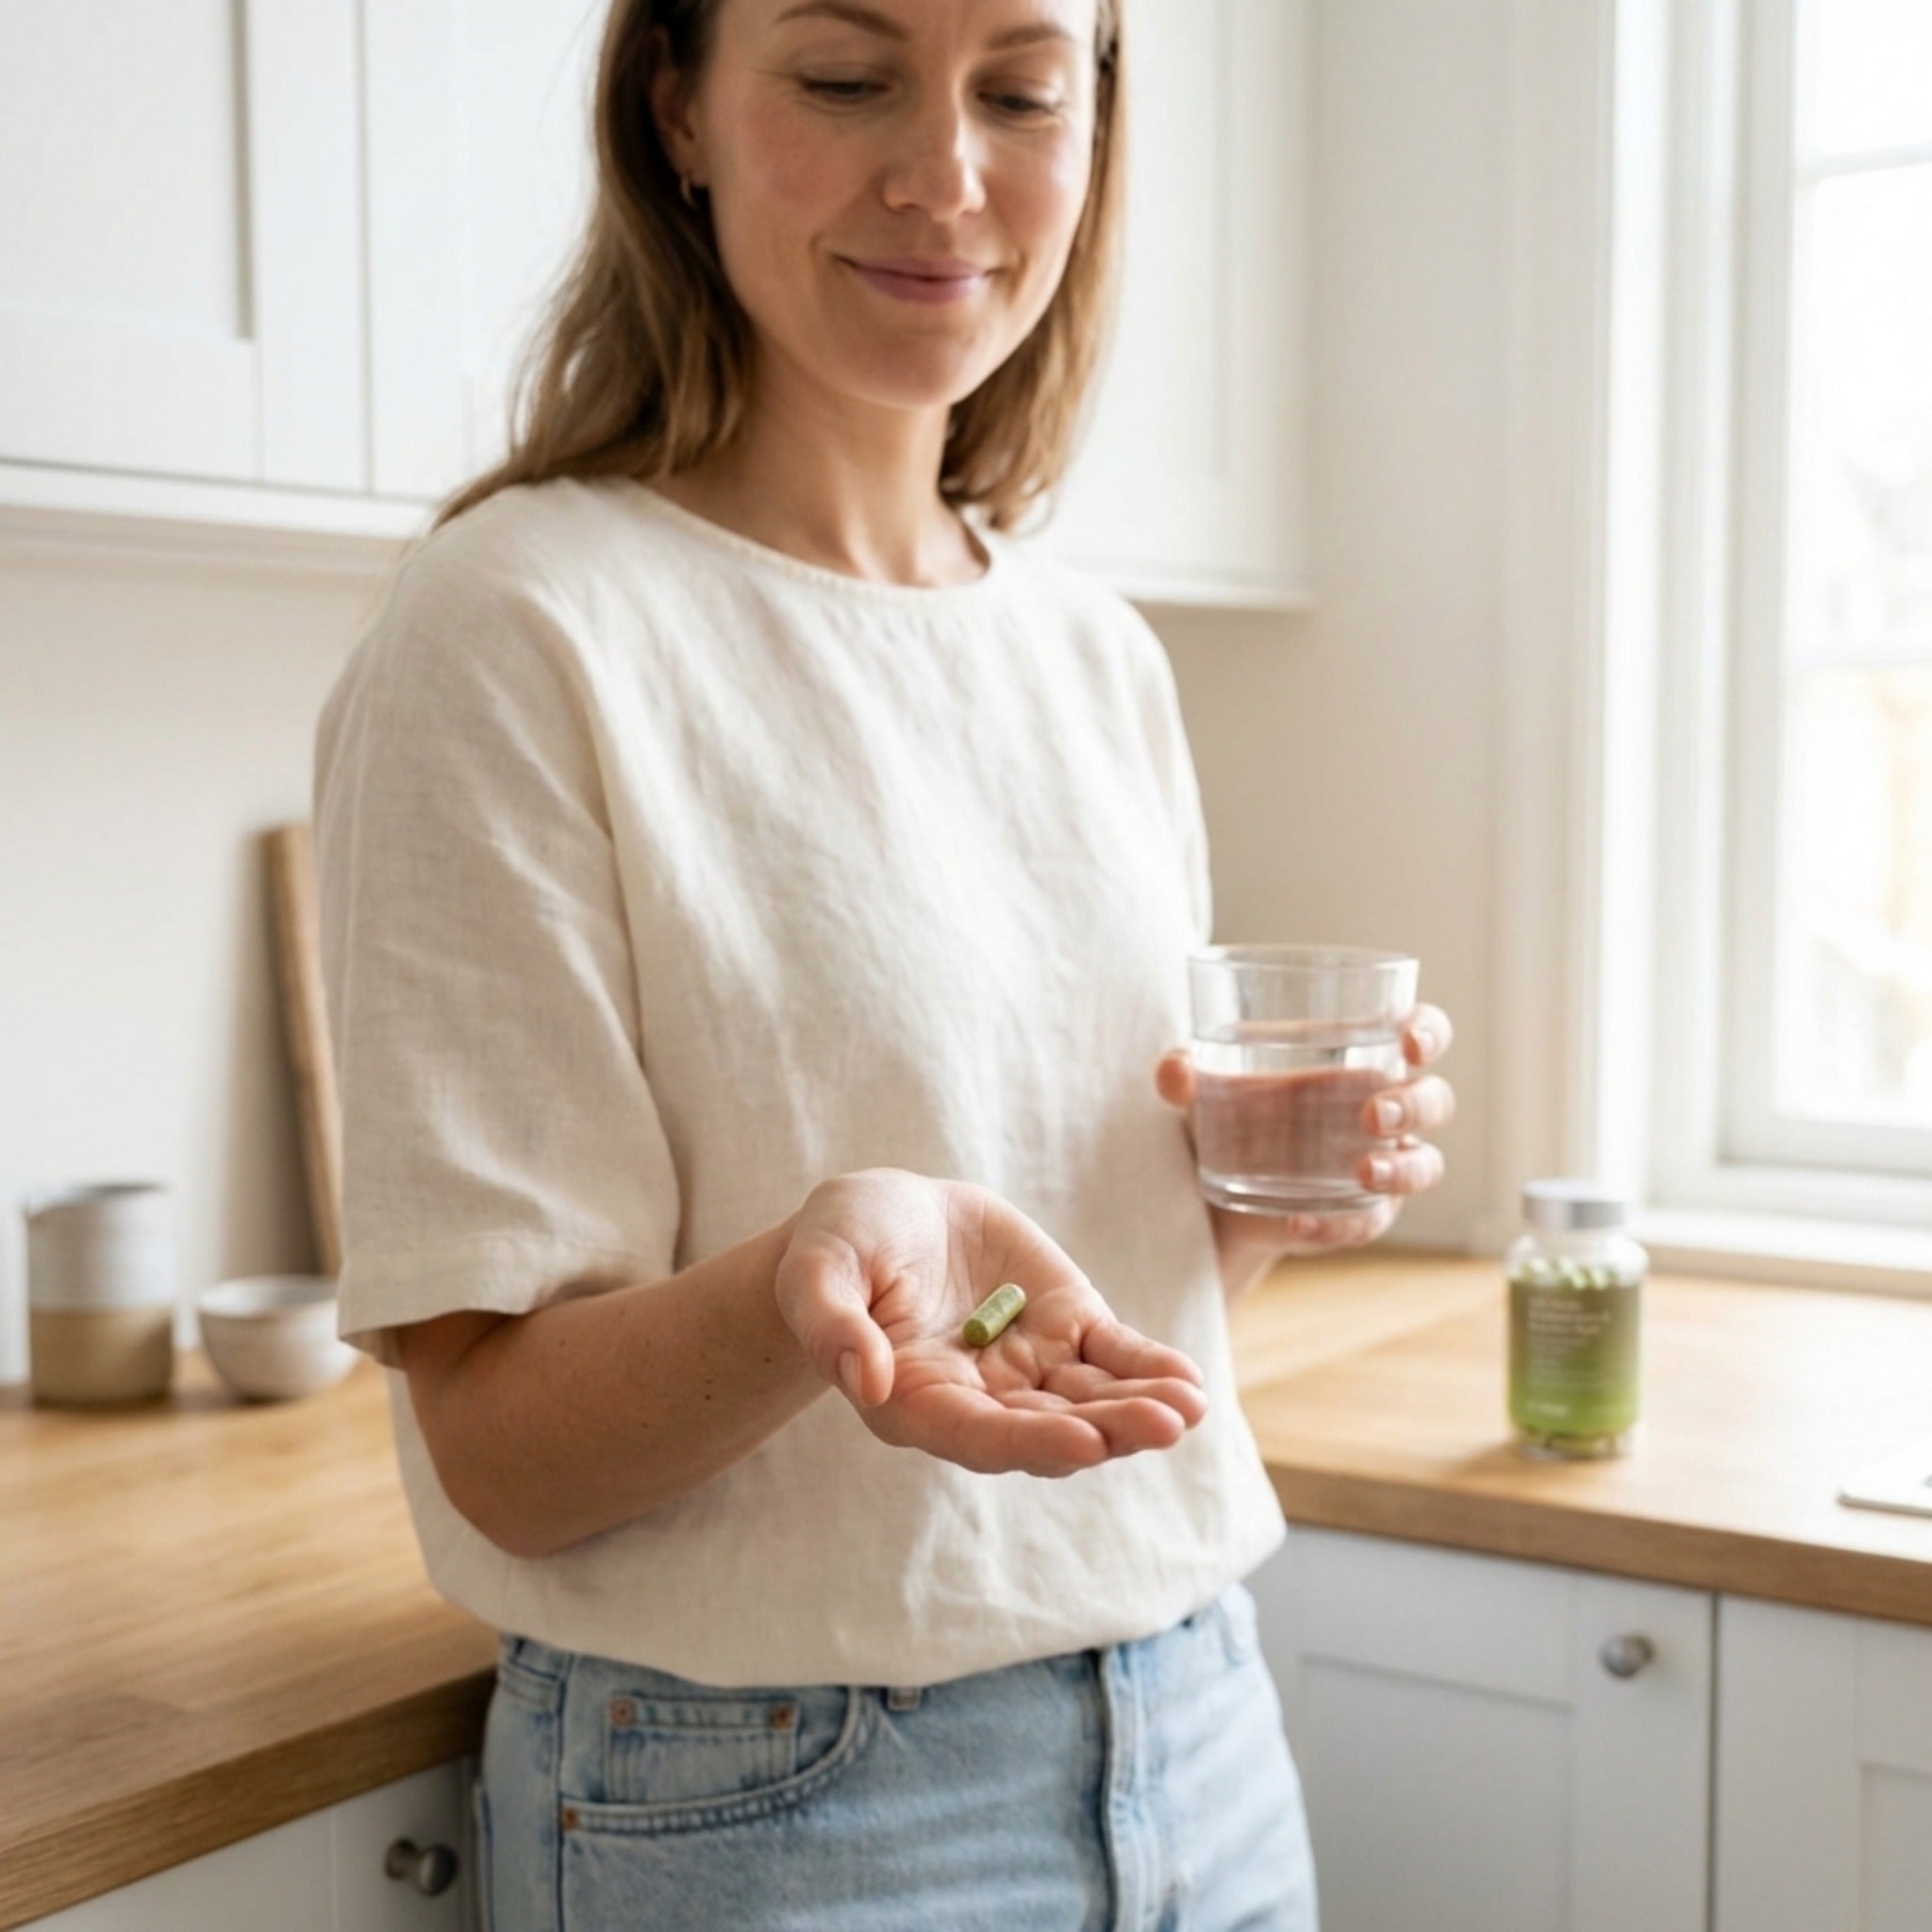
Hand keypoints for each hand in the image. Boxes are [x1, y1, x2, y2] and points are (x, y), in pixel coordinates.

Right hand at [773, 1168, 1208, 1477]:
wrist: (884, 1216)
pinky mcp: (1065, 1324)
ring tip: (1188, 1407)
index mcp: (917, 1401)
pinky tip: (1187, 1383)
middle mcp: (981, 1399)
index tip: (1083, 1442)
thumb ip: (832, 1325)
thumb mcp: (817, 1272)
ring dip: (1141, 1407)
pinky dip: (1149, 1368)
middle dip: (1109, 1429)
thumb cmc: (837, 1246)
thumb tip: (867, 1378)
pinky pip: (1113, 1355)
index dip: (1031, 1441)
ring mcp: (1029, 1365)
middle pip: (1050, 1427)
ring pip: (1092, 1398)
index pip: (979, 1435)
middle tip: (1162, 1426)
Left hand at [1154, 1003, 1456, 1259]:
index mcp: (1359, 1055)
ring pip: (1426, 1166)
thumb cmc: (1223, 1113)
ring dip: (1401, 1169)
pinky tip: (1299, 1223)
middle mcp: (1383, 1108)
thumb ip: (1182, 1073)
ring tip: (1360, 1172)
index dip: (1428, 1033)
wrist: (1205, 1192)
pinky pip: (1368, 1223)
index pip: (1421, 1033)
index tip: (1409, 1042)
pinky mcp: (1360, 1214)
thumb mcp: (1198, 1090)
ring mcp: (1381, 1165)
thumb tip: (1175, 1071)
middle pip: (1436, 1100)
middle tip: (1371, 1116)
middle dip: (1414, 1106)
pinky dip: (1338, 1225)